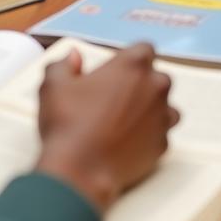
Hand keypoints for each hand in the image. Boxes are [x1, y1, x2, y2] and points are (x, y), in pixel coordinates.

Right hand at [35, 44, 178, 212]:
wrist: (80, 171)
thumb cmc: (67, 122)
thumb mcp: (53, 85)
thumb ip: (65, 64)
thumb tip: (74, 56)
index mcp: (133, 65)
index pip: (145, 49)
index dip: (130, 58)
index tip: (115, 70)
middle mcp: (155, 88)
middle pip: (158, 77)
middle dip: (141, 83)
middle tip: (115, 97)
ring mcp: (163, 119)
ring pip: (166, 107)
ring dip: (151, 109)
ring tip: (124, 120)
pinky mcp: (163, 146)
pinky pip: (161, 135)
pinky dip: (149, 136)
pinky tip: (127, 142)